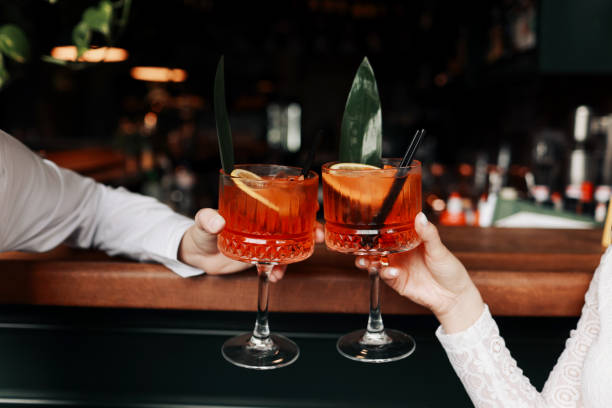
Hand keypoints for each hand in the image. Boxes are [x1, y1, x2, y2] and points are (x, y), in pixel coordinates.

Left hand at [178, 209, 324, 282]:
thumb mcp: (203, 222)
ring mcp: (264, 240)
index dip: (301, 200)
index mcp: (254, 206)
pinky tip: (276, 276)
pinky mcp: (261, 256)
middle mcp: (264, 222)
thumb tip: (217, 222)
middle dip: (310, 227)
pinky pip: (276, 262)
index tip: (313, 205)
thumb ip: (208, 219)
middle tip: (318, 234)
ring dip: (301, 249)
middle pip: (294, 221)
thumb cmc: (201, 230)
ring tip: (302, 256)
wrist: (197, 255)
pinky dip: (280, 270)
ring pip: (290, 242)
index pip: (281, 198)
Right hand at [355, 212, 483, 332]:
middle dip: (365, 246)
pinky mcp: (397, 281)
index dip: (377, 228)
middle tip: (360, 245)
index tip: (368, 223)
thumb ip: (428, 234)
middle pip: (377, 246)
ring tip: (367, 260)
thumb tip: (420, 216)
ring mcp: (397, 267)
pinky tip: (393, 271)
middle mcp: (400, 253)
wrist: (454, 296)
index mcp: (408, 240)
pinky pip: (385, 276)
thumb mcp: (439, 249)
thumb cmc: (450, 270)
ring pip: (375, 261)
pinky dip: (385, 273)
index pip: (389, 231)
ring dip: (367, 260)